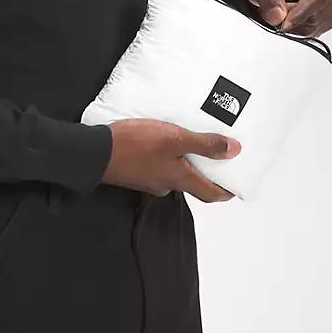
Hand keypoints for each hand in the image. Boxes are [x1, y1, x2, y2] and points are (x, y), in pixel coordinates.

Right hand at [101, 118, 241, 202]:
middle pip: (193, 184)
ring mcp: (150, 181)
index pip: (210, 194)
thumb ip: (204, 144)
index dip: (226, 191)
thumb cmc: (136, 145)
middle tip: (217, 157)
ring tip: (193, 144)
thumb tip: (235, 150)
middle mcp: (167, 185)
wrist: (95, 153)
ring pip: (175, 175)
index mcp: (180, 180)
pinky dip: (169, 159)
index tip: (236, 184)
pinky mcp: (137, 173)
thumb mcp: (175, 138)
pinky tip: (166, 143)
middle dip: (207, 174)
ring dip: (187, 164)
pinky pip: (160, 168)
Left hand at [242, 0, 331, 36]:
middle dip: (292, 18)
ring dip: (294, 25)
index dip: (299, 14)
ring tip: (281, 10)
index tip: (282, 25)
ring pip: (316, 25)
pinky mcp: (328, 15)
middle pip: (317, 14)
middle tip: (274, 10)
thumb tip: (277, 17)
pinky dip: (298, 29)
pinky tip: (289, 17)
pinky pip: (315, 31)